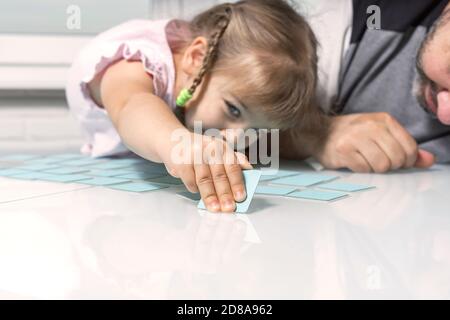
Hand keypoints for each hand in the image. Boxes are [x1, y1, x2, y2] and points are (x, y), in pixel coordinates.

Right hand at [166, 132, 251, 212]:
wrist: (174, 140)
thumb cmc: (201, 149)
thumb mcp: (219, 150)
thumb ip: (235, 160)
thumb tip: (248, 169)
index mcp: (222, 147)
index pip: (232, 167)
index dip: (237, 183)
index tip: (241, 196)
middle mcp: (209, 149)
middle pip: (219, 175)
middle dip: (224, 193)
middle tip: (229, 207)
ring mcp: (194, 155)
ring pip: (204, 180)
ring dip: (210, 196)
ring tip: (215, 208)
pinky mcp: (180, 161)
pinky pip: (190, 180)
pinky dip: (194, 189)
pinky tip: (197, 193)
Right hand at [314, 113, 434, 172]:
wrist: (318, 133)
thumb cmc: (352, 136)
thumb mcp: (381, 135)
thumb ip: (405, 147)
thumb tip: (428, 161)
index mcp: (384, 120)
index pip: (409, 147)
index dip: (406, 161)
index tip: (395, 161)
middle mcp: (370, 125)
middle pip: (396, 158)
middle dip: (390, 166)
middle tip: (378, 163)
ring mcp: (355, 137)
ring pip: (381, 166)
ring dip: (374, 169)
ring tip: (365, 161)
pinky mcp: (343, 150)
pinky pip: (363, 169)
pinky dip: (360, 170)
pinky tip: (353, 162)